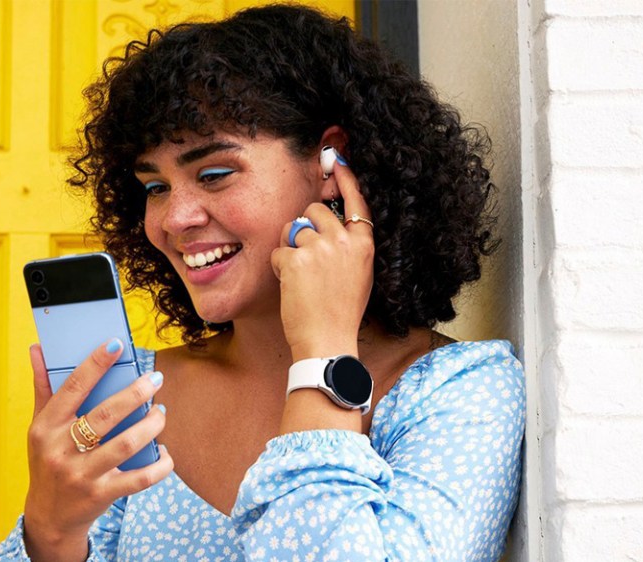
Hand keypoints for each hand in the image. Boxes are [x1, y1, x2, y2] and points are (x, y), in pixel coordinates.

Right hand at [22, 341, 173, 561]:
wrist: (49, 517)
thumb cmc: (47, 462)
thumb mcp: (39, 428)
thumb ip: (43, 388)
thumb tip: (37, 348)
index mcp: (46, 427)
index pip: (72, 388)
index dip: (96, 363)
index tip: (117, 343)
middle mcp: (60, 450)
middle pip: (105, 415)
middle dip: (135, 393)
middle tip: (156, 378)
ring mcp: (81, 475)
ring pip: (125, 444)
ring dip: (151, 425)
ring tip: (161, 412)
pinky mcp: (101, 495)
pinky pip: (138, 479)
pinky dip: (159, 465)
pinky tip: (166, 453)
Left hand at [270, 158, 373, 359]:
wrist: (327, 339)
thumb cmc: (341, 310)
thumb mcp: (358, 272)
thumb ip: (348, 245)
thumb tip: (328, 222)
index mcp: (363, 244)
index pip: (355, 201)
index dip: (345, 178)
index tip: (336, 160)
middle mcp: (344, 241)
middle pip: (313, 211)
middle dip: (304, 228)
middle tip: (306, 257)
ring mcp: (319, 248)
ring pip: (293, 229)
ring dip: (290, 249)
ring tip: (302, 277)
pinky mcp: (296, 259)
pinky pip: (279, 251)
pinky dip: (280, 268)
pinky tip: (292, 287)